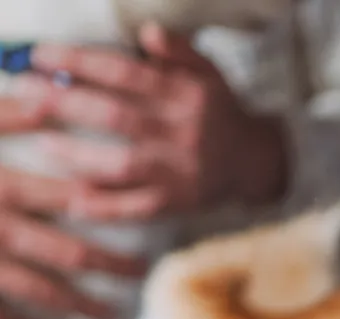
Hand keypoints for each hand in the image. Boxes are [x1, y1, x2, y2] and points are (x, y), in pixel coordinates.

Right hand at [0, 100, 145, 318]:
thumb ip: (6, 114)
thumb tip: (51, 99)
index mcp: (1, 186)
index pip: (73, 201)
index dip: (113, 213)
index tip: (146, 224)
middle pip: (67, 253)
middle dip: (108, 268)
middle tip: (141, 278)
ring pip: (37, 289)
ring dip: (74, 305)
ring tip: (104, 317)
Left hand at [15, 22, 286, 222]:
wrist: (255, 162)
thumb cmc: (220, 112)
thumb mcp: (209, 73)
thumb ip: (180, 51)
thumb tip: (148, 32)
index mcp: (188, 95)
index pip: (128, 73)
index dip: (81, 62)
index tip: (42, 56)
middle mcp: (184, 132)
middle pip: (117, 116)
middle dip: (66, 102)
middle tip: (26, 91)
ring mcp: (181, 171)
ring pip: (122, 163)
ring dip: (77, 154)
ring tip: (42, 141)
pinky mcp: (178, 202)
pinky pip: (136, 207)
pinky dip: (104, 205)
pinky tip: (74, 195)